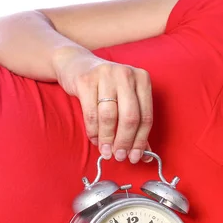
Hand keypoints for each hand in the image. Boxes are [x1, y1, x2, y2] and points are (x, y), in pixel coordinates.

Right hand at [55, 47, 152, 163]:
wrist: (77, 65)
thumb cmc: (104, 86)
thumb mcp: (124, 99)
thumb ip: (135, 124)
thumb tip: (145, 155)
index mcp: (142, 79)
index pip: (146, 116)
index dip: (141, 140)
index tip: (135, 157)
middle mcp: (126, 75)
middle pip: (130, 117)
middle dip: (124, 142)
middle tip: (119, 157)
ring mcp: (105, 76)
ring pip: (109, 116)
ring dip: (107, 139)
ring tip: (106, 151)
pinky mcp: (86, 81)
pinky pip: (90, 113)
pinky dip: (93, 131)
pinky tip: (95, 139)